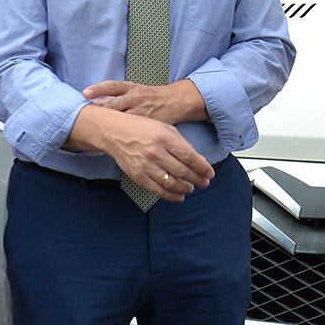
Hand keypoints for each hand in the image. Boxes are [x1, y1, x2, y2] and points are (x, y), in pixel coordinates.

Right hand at [68, 105, 214, 201]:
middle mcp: (155, 152)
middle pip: (183, 171)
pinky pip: (157, 190)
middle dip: (198, 179)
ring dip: (186, 188)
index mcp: (164, 138)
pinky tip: (180, 196)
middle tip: (205, 182)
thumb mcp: (165, 129)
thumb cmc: (142, 128)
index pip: (190, 157)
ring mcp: (145, 165)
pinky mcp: (137, 176)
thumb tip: (200, 161)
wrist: (114, 132)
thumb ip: (183, 144)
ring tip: (192, 187)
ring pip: (172, 183)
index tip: (210, 173)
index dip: (203, 168)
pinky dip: (171, 195)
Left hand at [82, 79, 206, 124]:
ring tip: (96, 130)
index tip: (85, 93)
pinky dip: (123, 133)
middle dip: (100, 111)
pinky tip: (113, 141)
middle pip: (113, 104)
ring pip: (122, 118)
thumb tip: (96, 101)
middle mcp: (135, 98)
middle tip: (85, 117)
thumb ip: (117, 95)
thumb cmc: (152, 96)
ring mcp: (141, 111)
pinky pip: (133, 129)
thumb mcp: (135, 89)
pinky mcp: (148, 123)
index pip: (112, 86)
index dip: (98, 89)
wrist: (174, 101)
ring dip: (109, 124)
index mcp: (131, 88)